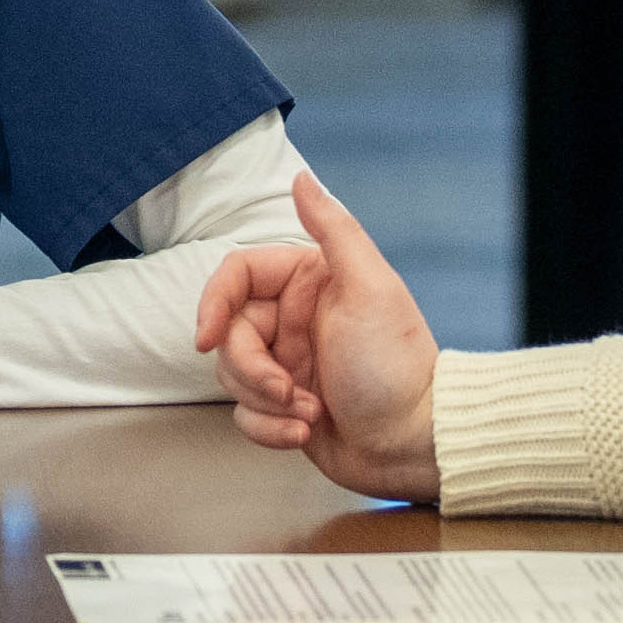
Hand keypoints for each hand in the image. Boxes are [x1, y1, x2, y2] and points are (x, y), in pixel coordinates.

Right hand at [189, 166, 438, 502]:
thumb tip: (301, 178)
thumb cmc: (396, 365)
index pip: (236, 275)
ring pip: (232, 375)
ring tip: (309, 413)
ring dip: (265, 402)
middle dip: (251, 369)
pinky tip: (303, 434)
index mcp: (308, 283)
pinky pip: (246, 414)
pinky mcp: (283, 406)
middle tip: (287, 390)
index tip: (207, 339)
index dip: (213, 303)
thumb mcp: (370, 289)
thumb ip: (334, 230)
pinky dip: (269, 429)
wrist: (415, 443)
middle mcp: (291, 320)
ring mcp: (286, 363)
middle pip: (230, 332)